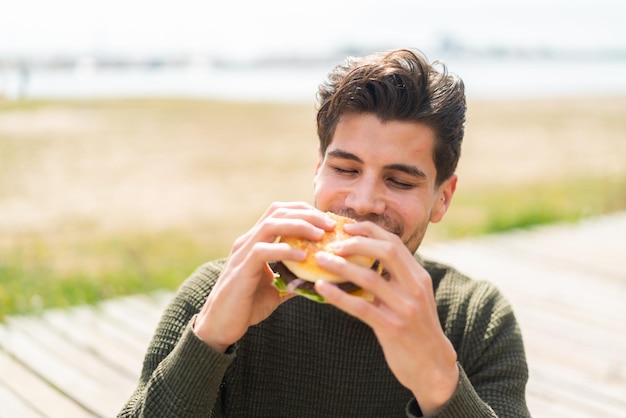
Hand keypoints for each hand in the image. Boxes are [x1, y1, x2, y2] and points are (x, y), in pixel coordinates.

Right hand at [193, 202, 335, 352]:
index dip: (304, 211)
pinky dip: (285, 250)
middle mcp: (247, 241)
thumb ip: (292, 278)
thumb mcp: (275, 288)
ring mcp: (242, 253)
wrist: (220, 326)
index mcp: (255, 241)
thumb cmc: (246, 306)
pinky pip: (263, 251)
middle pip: (278, 212)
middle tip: (330, 225)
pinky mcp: (241, 270)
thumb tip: (317, 277)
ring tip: (320, 235)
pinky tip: (303, 257)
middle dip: (307, 214)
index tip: (326, 221)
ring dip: (299, 226)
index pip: (279, 212)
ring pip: (271, 225)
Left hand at [314, 221, 458, 414]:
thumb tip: (361, 261)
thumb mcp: (411, 299)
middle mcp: (414, 288)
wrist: (433, 367)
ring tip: (320, 260)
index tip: (346, 227)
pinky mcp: (393, 328)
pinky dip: (338, 296)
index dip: (369, 231)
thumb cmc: (415, 330)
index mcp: (418, 276)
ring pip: (370, 277)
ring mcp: (405, 308)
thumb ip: (394, 280)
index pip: (394, 243)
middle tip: (332, 243)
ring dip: (341, 266)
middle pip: (386, 251)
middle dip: (356, 242)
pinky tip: (321, 288)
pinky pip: (361, 307)